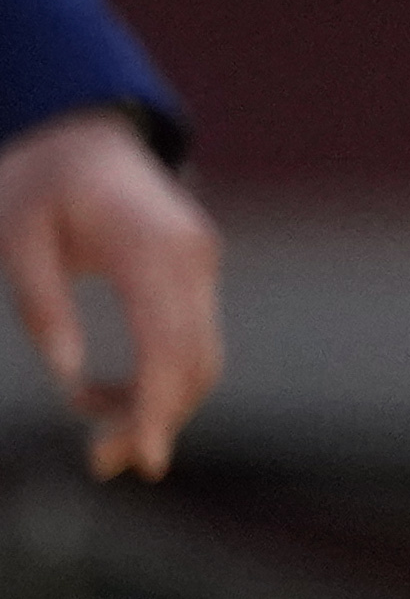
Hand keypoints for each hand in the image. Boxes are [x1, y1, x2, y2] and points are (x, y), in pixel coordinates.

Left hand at [0, 105, 219, 479]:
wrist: (80, 133)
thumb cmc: (38, 182)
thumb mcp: (15, 235)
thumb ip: (41, 304)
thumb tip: (69, 379)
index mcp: (150, 246)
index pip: (169, 343)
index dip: (160, 408)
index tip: (143, 461)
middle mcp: (192, 258)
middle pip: (193, 362)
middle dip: (155, 420)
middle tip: (102, 465)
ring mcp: (202, 267)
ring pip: (198, 360)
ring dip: (156, 406)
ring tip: (94, 432)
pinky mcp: (197, 277)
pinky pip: (188, 342)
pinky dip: (154, 380)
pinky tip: (101, 392)